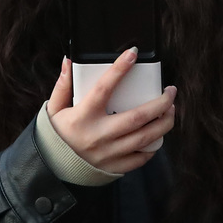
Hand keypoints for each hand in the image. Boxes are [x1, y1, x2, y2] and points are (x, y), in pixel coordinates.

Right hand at [46, 52, 175, 174]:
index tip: (133, 53)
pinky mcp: (115, 167)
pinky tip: (158, 133)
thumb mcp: (54, 109)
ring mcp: (108, 153)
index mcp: (82, 117)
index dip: (119, 69)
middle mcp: (98, 136)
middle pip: (138, 117)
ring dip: (164, 122)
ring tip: (170, 110)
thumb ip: (63, 85)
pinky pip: (142, 157)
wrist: (52, 169)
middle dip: (161, 103)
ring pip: (146, 138)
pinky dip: (154, 145)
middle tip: (170, 91)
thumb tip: (69, 61)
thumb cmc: (56, 134)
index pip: (103, 88)